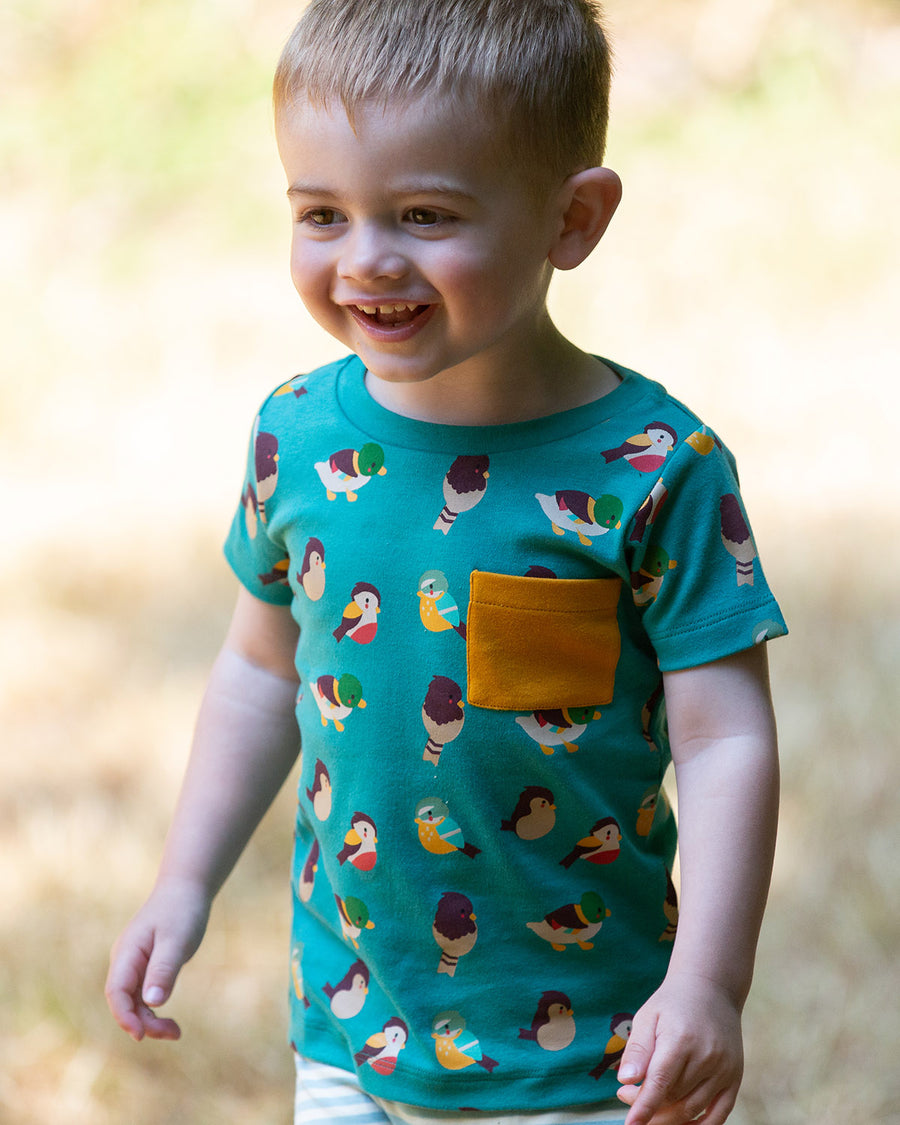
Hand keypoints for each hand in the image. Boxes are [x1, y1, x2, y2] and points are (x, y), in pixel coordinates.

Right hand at [105, 876, 211, 1041]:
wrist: (186, 888)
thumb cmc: (182, 911)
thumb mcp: (176, 940)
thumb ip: (163, 969)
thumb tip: (152, 1003)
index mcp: (127, 952)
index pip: (116, 991)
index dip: (125, 1016)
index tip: (141, 1035)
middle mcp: (125, 960)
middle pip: (124, 1001)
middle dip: (144, 1022)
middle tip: (174, 1033)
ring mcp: (134, 964)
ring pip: (134, 1001)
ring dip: (151, 1020)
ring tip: (176, 1032)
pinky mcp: (146, 967)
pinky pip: (144, 995)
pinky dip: (155, 1009)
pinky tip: (170, 1021)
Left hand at [616, 972, 743, 1124]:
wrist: (711, 988)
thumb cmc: (672, 1004)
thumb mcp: (648, 1016)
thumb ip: (637, 1049)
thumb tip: (625, 1080)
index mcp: (681, 1039)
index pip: (660, 1083)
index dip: (643, 1107)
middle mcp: (707, 1057)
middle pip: (673, 1098)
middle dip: (648, 1105)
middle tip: (626, 1094)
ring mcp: (724, 1070)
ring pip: (692, 1109)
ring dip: (667, 1115)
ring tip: (648, 1101)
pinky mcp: (735, 1078)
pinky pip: (719, 1114)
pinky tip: (679, 1122)